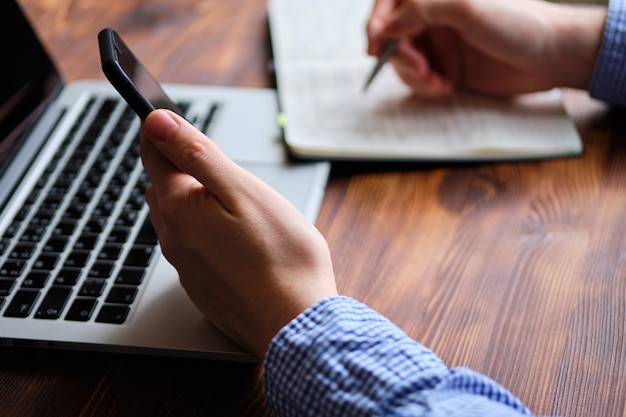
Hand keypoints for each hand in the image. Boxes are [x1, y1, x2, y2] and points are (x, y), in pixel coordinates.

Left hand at [139, 110, 337, 358]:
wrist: (294, 325)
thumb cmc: (280, 256)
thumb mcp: (243, 190)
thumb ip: (197, 155)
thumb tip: (157, 122)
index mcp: (179, 207)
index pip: (154, 153)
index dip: (160, 128)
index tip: (163, 112)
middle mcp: (173, 238)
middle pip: (161, 186)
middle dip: (175, 163)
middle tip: (203, 153)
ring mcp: (186, 266)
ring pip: (176, 218)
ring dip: (188, 198)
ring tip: (219, 192)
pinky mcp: (201, 285)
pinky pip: (191, 246)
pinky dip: (202, 229)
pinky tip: (230, 235)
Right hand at [367, 0, 605, 97]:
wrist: (552, 56)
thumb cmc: (518, 24)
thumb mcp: (466, 8)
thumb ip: (421, 9)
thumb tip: (384, 26)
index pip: (390, 3)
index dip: (377, 23)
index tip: (374, 46)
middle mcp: (434, 16)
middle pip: (391, 35)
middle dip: (400, 56)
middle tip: (421, 70)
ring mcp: (439, 42)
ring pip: (403, 60)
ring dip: (413, 75)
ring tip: (436, 82)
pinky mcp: (445, 66)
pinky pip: (419, 78)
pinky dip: (425, 86)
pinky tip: (444, 87)